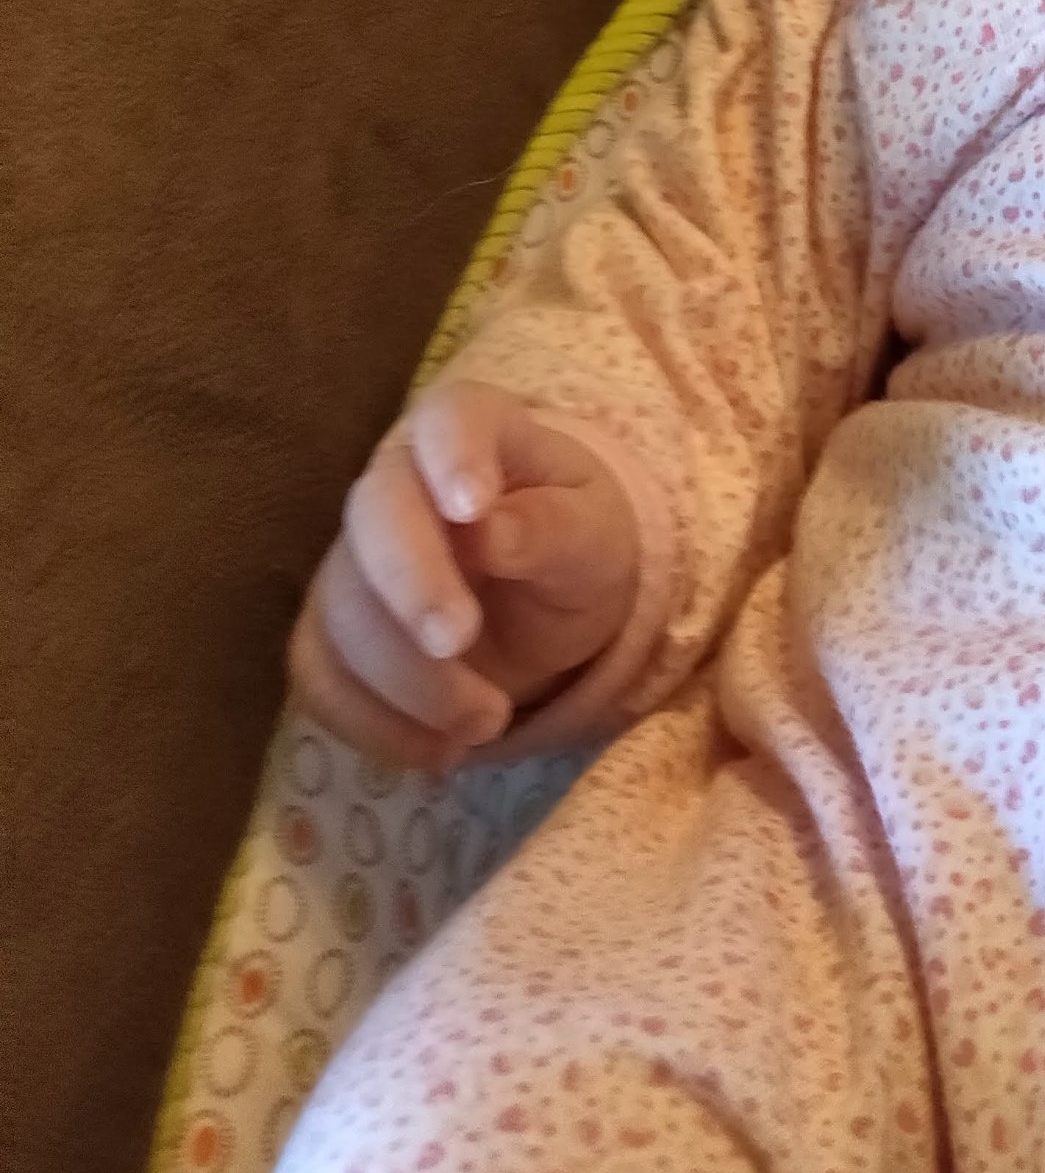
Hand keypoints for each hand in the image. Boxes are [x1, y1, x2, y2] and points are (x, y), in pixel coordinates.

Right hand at [289, 377, 639, 774]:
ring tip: (487, 724)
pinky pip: (320, 677)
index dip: (452, 457)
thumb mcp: (595, 536)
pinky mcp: (332, 632)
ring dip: (407, 680)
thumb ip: (551, 527)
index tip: (473, 507)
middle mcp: (399, 480)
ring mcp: (354, 557)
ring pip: (342, 610)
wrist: (549, 601)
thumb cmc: (578, 545)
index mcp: (474, 429)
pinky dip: (373, 725)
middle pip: (374, 517)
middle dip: (412, 586)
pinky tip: (439, 754)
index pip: (450, 418)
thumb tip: (489, 531)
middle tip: (461, 643)